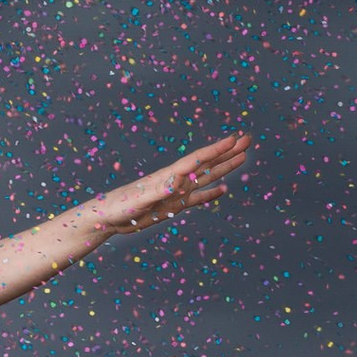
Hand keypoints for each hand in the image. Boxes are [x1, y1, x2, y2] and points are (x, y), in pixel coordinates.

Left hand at [64, 133, 250, 235]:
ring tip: (242, 157)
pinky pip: (198, 197)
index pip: (198, 159)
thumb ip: (159, 190)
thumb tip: (178, 181)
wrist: (109, 217)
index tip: (236, 138)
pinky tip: (223, 189)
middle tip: (247, 140)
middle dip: (228, 151)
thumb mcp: (140, 199)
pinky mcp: (174, 205)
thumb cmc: (120, 206)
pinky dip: (211, 193)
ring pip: (207, 177)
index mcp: (170, 175)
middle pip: (208, 162)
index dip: (217, 149)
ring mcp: (177, 192)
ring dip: (224, 167)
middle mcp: (177, 180)